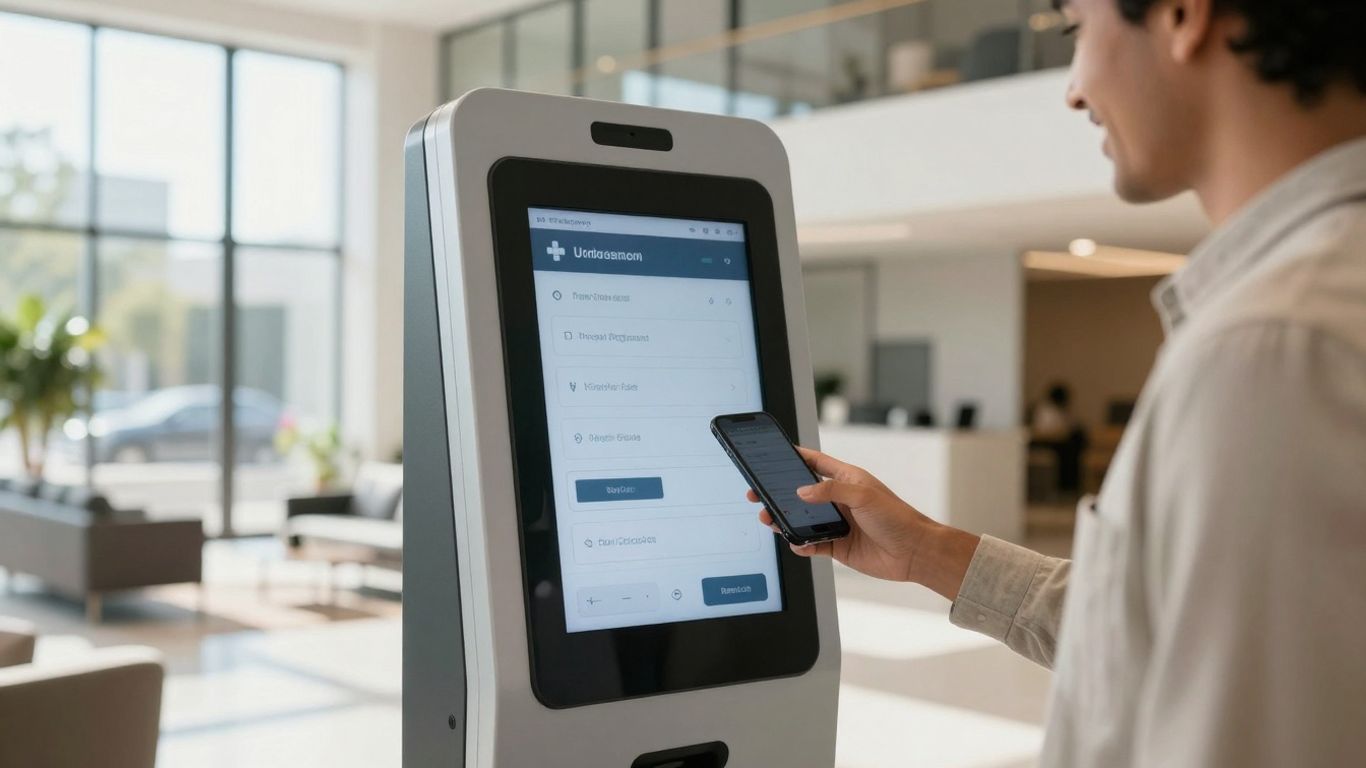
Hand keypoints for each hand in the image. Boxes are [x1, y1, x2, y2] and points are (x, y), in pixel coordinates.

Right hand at [750, 446, 937, 582]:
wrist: (914, 553)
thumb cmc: (898, 518)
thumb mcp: (863, 495)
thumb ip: (830, 491)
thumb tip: (802, 492)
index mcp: (847, 479)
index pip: (816, 463)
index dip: (796, 458)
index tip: (775, 454)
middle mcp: (840, 500)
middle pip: (801, 494)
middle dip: (779, 494)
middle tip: (759, 495)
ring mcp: (838, 523)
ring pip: (802, 519)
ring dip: (785, 520)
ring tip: (770, 520)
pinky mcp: (838, 545)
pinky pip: (812, 543)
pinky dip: (801, 544)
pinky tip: (796, 543)